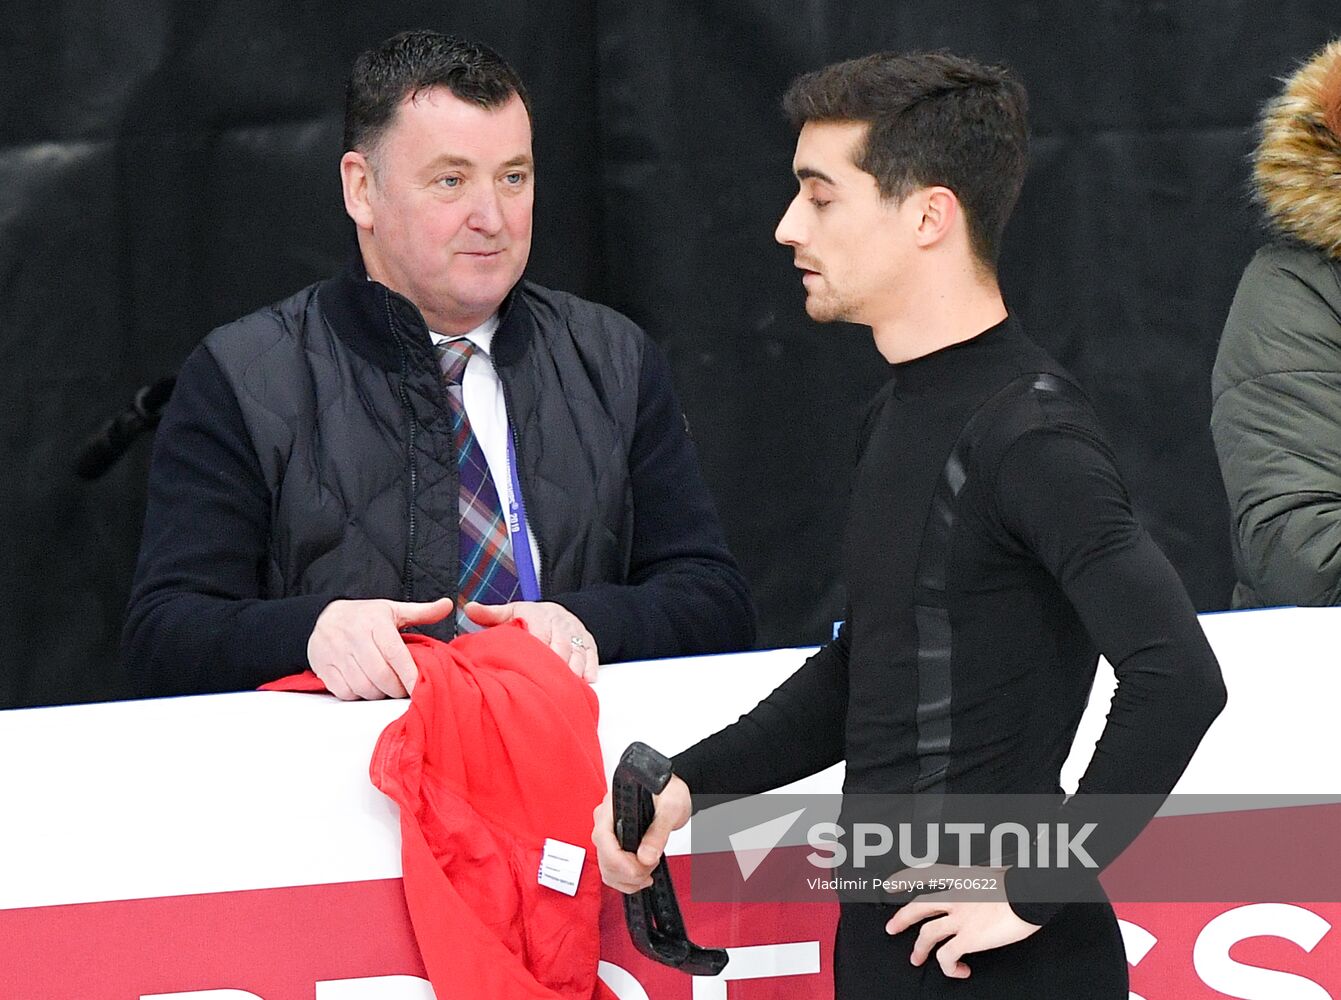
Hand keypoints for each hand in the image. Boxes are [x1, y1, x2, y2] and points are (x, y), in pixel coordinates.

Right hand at [306, 597, 453, 699]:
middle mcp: (355, 638)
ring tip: (385, 688)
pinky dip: (358, 696)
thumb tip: (448, 605)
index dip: (409, 674)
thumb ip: (421, 612)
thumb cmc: (365, 616)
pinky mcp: (324, 667)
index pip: (395, 654)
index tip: (420, 687)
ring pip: (363, 687)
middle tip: (403, 689)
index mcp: (375, 623)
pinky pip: (345, 692)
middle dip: (395, 688)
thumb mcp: (392, 610)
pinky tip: (365, 687)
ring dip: (378, 694)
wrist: (323, 617)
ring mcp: (337, 654)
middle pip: (380, 675)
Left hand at [465, 600, 597, 681]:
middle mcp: (560, 623)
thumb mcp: (512, 611)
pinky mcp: (590, 643)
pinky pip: (592, 657)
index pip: (539, 633)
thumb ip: (491, 614)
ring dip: (572, 671)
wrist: (560, 612)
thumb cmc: (531, 617)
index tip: (529, 667)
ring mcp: (577, 634)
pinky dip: (589, 671)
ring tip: (563, 689)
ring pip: (577, 653)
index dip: (536, 649)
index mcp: (539, 615)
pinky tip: (584, 685)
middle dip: (554, 664)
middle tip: (545, 685)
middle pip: (560, 645)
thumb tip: (469, 608)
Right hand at [592, 775, 691, 892]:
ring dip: (627, 879)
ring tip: (648, 873)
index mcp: (613, 806)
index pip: (603, 839)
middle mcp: (605, 820)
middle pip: (604, 857)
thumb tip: (646, 857)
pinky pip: (612, 870)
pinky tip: (641, 877)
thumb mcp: (670, 807)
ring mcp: (608, 834)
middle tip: (651, 869)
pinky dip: (625, 880)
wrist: (670, 792)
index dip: (620, 861)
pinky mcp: (615, 845)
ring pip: (606, 868)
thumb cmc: (668, 791)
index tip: (642, 868)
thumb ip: (658, 831)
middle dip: (628, 872)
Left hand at [883, 866, 1040, 978]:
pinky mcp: (968, 938)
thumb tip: (994, 881)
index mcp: (963, 878)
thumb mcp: (999, 871)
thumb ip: (987, 879)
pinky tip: (958, 970)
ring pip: (927, 934)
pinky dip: (948, 966)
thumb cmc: (1023, 882)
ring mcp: (960, 918)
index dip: (905, 878)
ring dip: (919, 948)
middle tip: (892, 928)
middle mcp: (956, 896)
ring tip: (916, 959)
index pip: (927, 874)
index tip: (891, 885)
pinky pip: (947, 956)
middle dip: (902, 918)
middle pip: (919, 907)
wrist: (1031, 893)